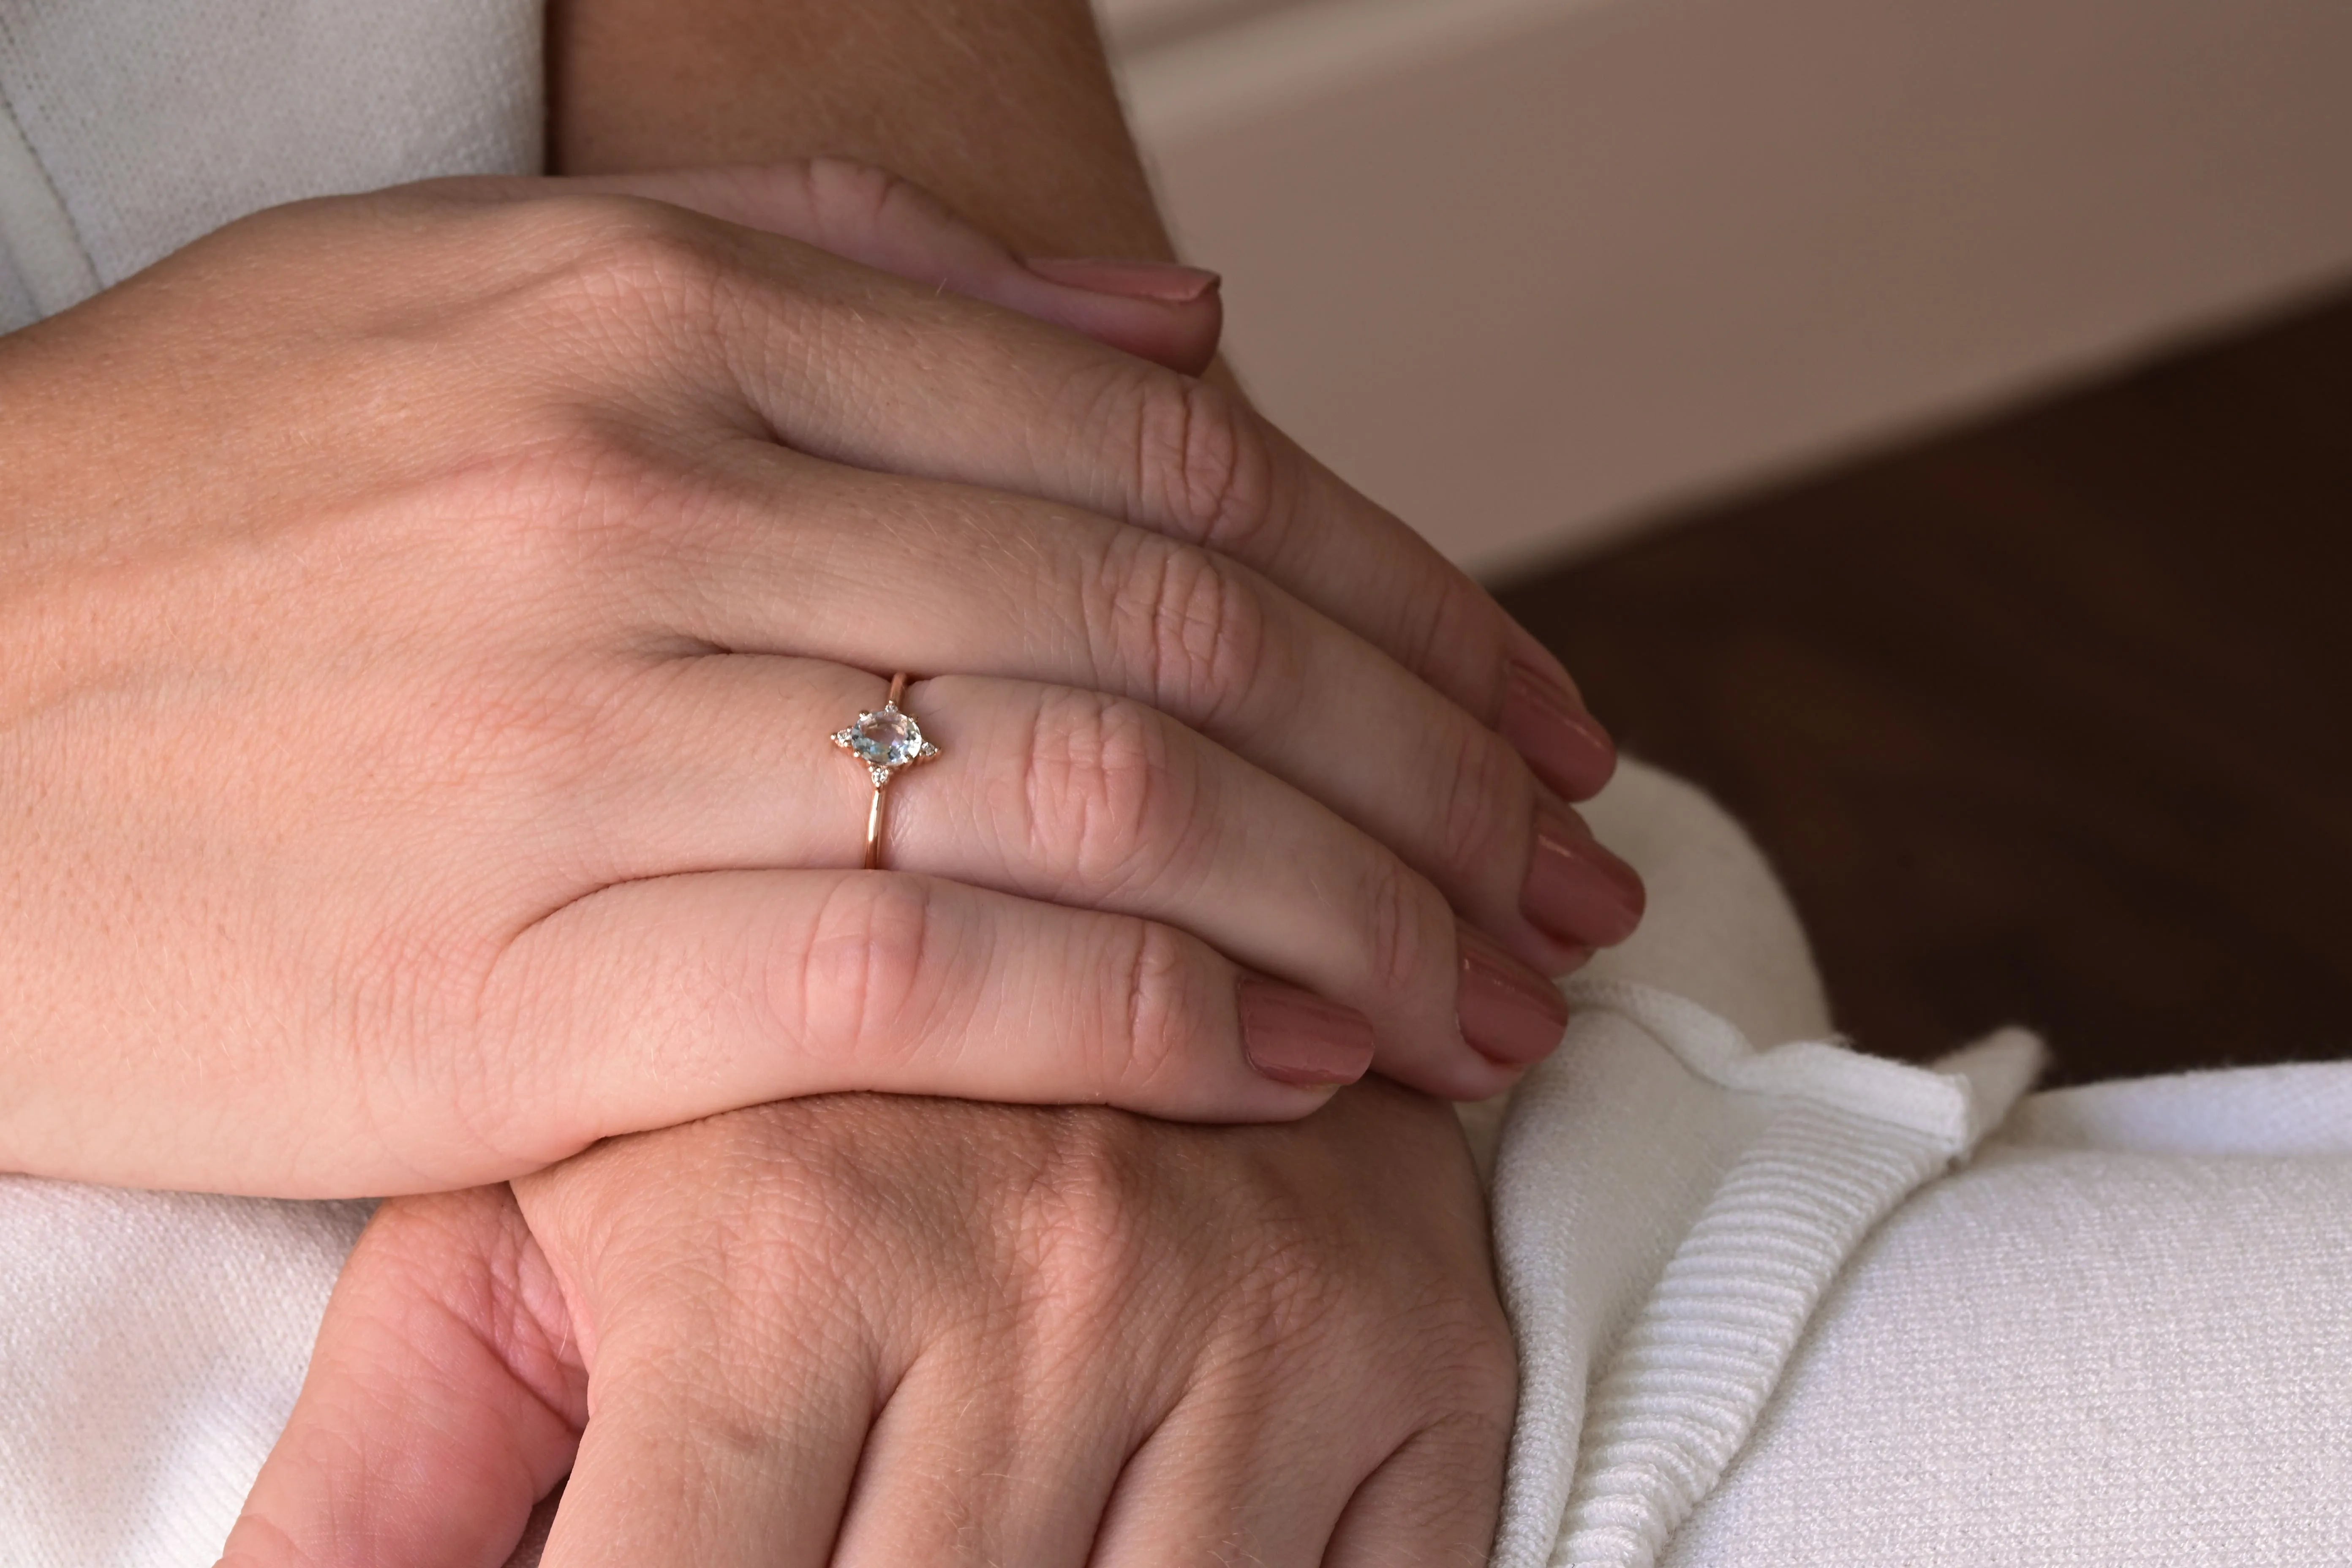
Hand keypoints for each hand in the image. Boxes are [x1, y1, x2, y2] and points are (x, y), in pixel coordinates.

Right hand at [0, 160, 1636, 1194]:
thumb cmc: (199, 517)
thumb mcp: (488, 301)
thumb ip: (861, 283)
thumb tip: (1188, 335)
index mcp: (665, 310)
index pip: (1166, 450)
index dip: (1399, 588)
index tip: (1526, 704)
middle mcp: (652, 492)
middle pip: (1180, 624)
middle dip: (1429, 763)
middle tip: (1562, 868)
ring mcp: (585, 733)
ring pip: (1102, 800)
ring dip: (1349, 906)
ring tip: (1481, 991)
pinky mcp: (514, 980)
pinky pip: (931, 979)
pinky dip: (1157, 1019)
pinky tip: (1296, 1059)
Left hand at [225, 1082, 1513, 1566]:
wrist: (1106, 901)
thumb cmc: (783, 1101)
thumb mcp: (548, 1240)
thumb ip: (399, 1461)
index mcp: (788, 1249)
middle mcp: (1046, 1277)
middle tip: (827, 1521)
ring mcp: (1261, 1319)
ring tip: (941, 1519)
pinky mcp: (1427, 1350)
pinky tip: (1132, 1536)